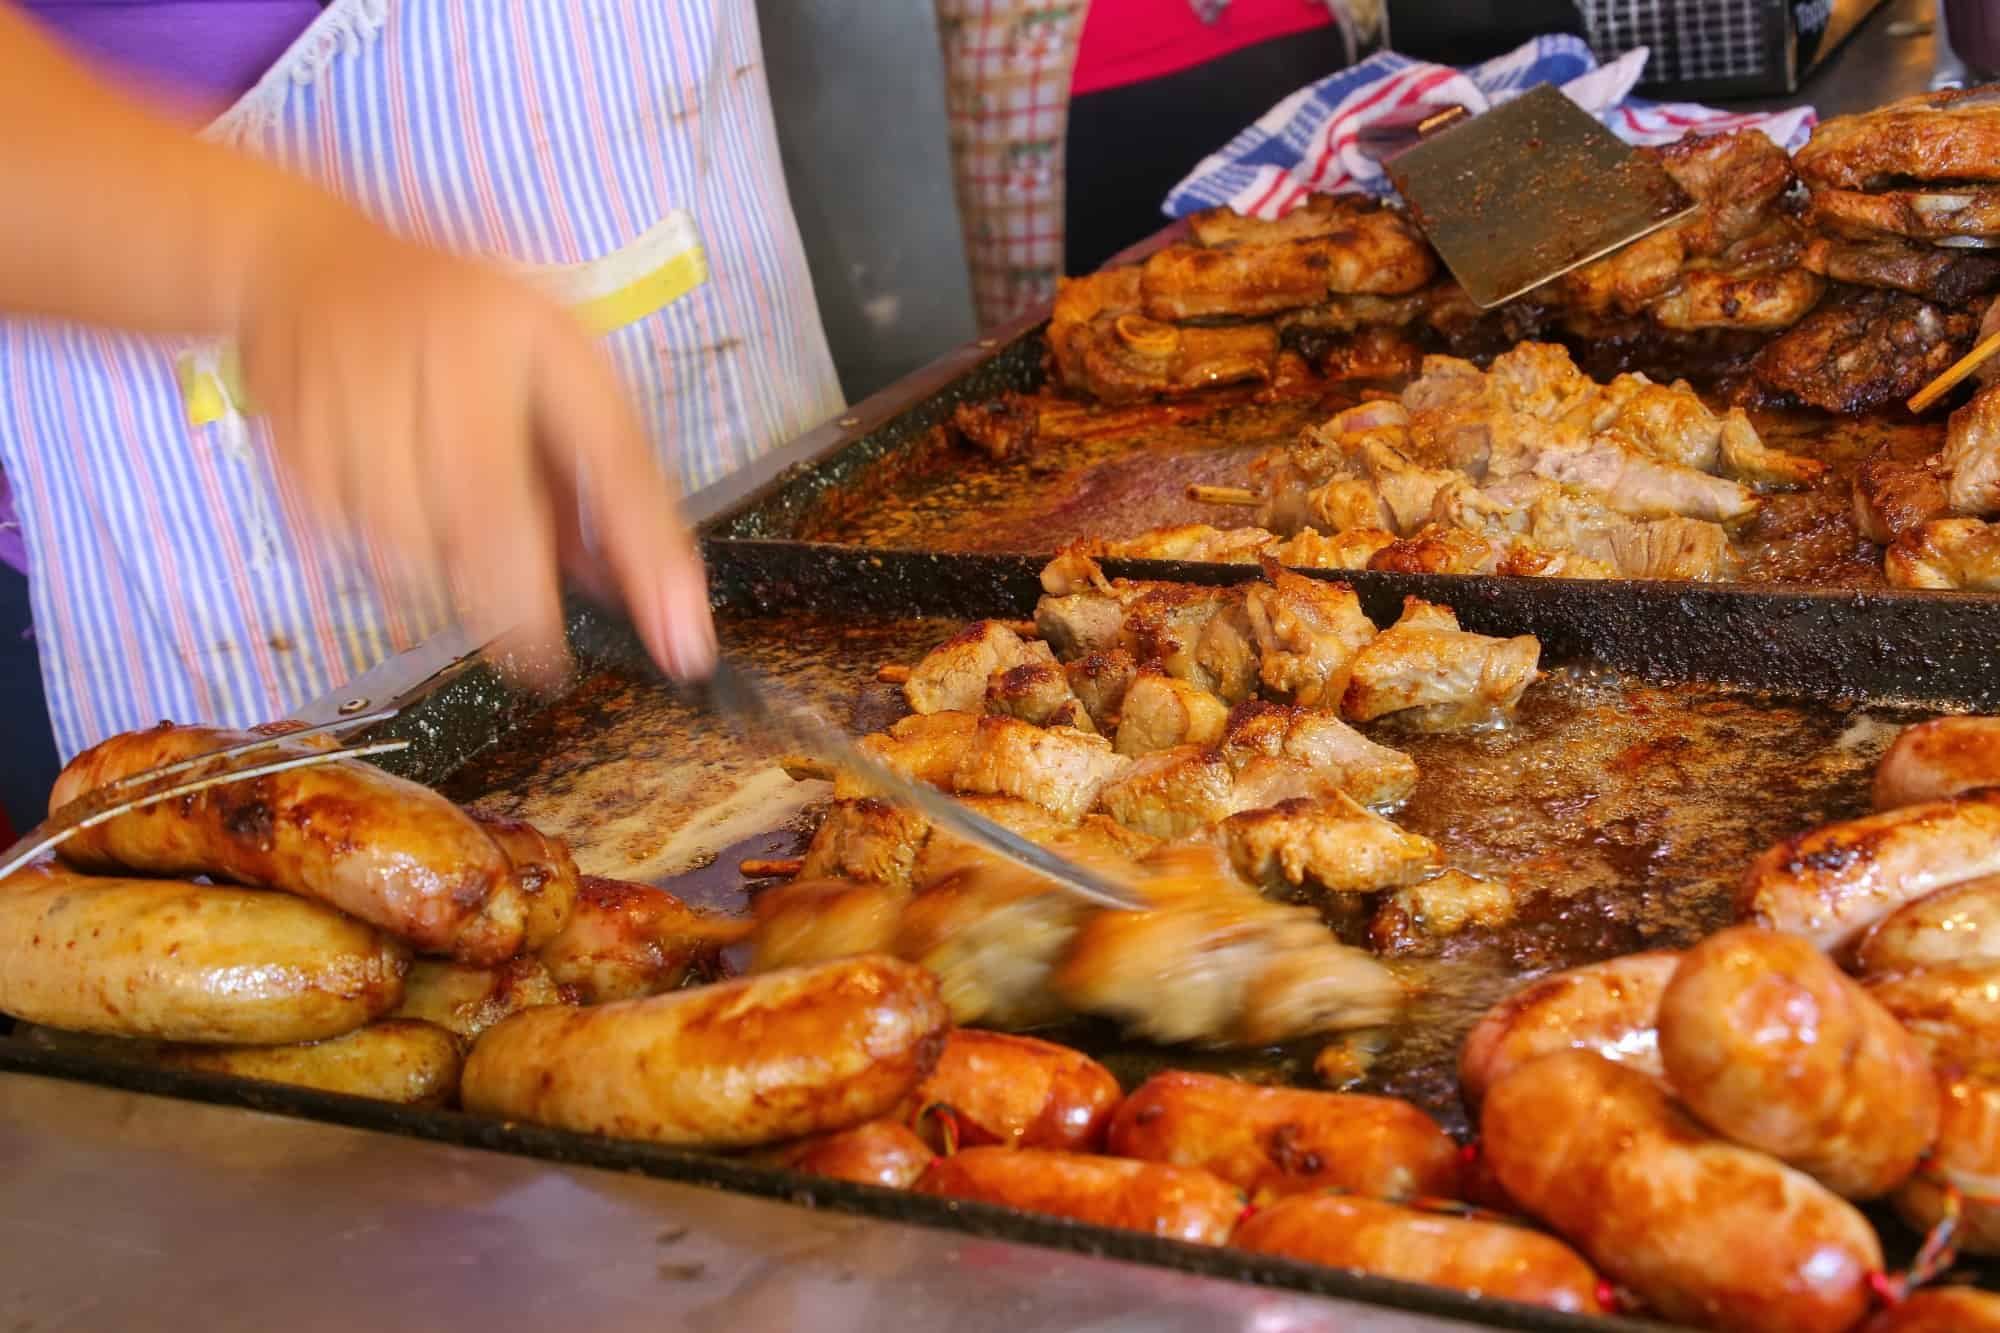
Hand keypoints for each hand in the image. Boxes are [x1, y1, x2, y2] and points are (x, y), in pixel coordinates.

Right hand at [235, 217, 715, 685]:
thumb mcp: (553, 368)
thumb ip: (602, 472)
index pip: (611, 457)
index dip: (648, 552)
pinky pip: (361, 548)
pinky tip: (394, 503)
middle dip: (523, 607)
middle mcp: (446, 354)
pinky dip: (394, 557)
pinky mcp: (297, 443)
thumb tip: (638, 585)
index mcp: (531, 332)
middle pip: (494, 523)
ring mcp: (360, 395)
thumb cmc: (458, 325)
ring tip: (452, 526)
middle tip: (540, 652)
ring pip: (423, 552)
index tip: (681, 641)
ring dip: (454, 577)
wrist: (304, 268)